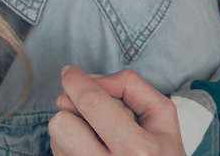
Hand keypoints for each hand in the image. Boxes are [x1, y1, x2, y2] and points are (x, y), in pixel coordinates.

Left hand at [50, 66, 183, 155]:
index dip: (76, 81)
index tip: (69, 71)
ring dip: (71, 126)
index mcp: (135, 149)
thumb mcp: (163, 115)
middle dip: (70, 105)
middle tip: (84, 103)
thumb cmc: (163, 152)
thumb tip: (91, 81)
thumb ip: (131, 86)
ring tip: (95, 133)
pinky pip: (58, 152)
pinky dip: (69, 143)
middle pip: (63, 123)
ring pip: (56, 137)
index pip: (92, 104)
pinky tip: (90, 147)